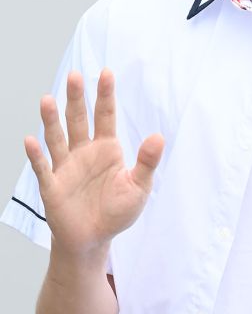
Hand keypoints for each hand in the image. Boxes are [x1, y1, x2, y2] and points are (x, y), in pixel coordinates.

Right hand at [24, 68, 164, 257]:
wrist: (93, 240)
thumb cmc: (117, 211)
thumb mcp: (139, 187)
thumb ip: (147, 162)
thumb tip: (158, 137)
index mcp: (107, 148)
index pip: (105, 115)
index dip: (105, 95)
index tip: (106, 73)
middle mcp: (84, 152)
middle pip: (78, 119)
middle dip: (76, 98)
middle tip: (74, 76)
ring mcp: (66, 167)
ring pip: (57, 138)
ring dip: (51, 120)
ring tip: (47, 100)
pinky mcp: (52, 186)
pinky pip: (43, 168)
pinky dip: (37, 155)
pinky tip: (30, 141)